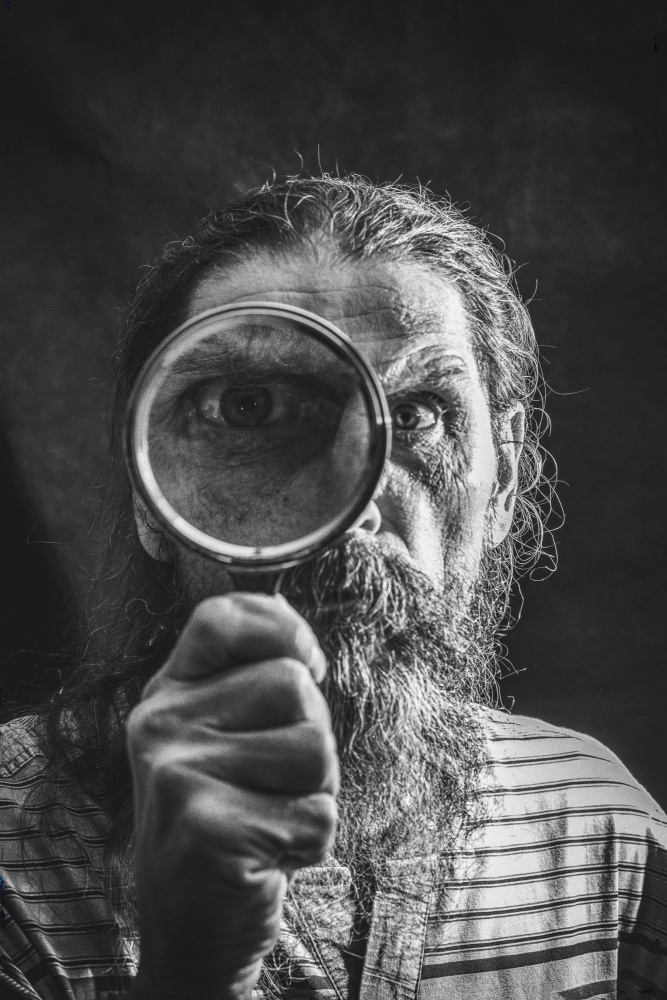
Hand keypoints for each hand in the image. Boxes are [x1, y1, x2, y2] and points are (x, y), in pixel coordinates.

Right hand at [125, 592, 338, 998]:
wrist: (191, 924)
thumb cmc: (228, 817)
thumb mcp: (224, 738)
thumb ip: (250, 680)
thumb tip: (295, 632)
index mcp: (169, 694)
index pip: (222, 617)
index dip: (282, 628)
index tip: (307, 664)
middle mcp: (162, 724)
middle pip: (293, 684)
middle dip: (312, 739)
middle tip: (273, 785)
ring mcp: (178, 774)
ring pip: (314, 748)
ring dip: (315, 793)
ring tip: (270, 817)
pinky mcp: (207, 828)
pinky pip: (316, 815)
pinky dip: (311, 844)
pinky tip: (267, 856)